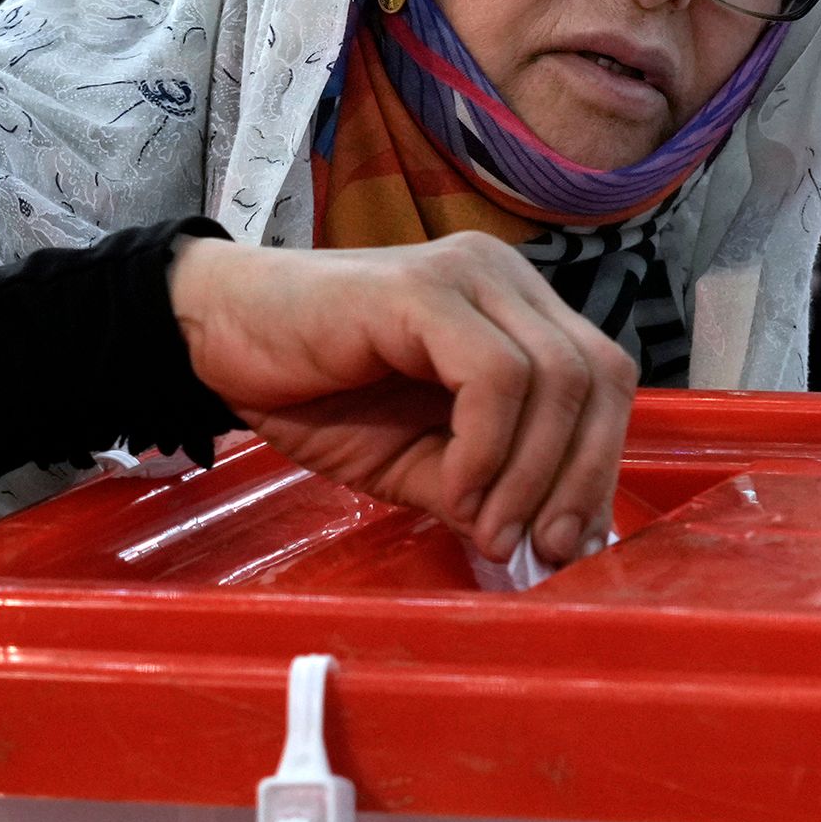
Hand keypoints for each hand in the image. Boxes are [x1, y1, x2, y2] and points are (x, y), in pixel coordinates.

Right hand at [168, 232, 634, 562]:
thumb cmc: (316, 394)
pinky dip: (486, 447)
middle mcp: (504, 278)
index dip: (598, 466)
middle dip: (580, 477)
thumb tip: (553, 544)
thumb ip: (485, 490)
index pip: (604, 381)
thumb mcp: (417, 463)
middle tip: (537, 546)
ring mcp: (467, 275)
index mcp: (517, 309)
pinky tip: (452, 486)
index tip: (566, 543)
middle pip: (600, 377)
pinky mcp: (422, 290)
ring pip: (558, 378)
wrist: (216, 341)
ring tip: (484, 525)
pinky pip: (495, 376)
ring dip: (530, 474)